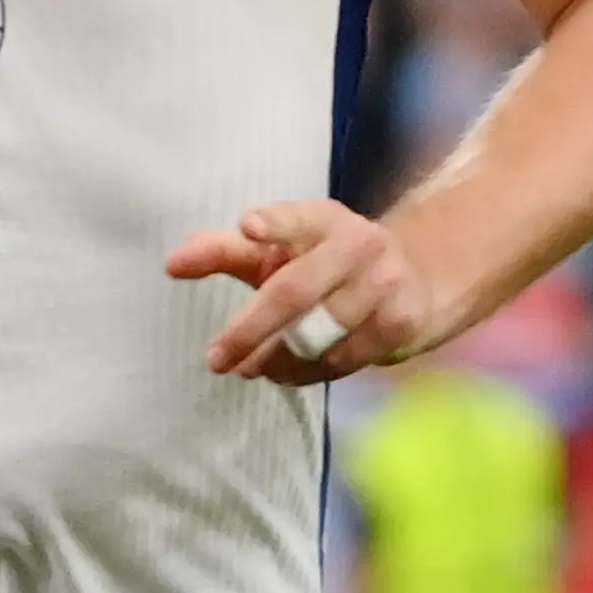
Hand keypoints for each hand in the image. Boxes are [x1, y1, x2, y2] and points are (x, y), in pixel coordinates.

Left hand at [166, 200, 435, 384]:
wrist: (420, 277)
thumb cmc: (326, 262)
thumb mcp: (280, 250)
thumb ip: (225, 252)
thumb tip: (172, 265)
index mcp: (322, 220)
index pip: (297, 218)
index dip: (274, 223)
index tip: (247, 227)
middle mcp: (356, 244)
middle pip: (294, 291)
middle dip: (250, 329)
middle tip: (216, 359)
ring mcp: (384, 283)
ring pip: (318, 333)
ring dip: (277, 359)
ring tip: (249, 369)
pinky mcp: (401, 322)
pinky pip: (345, 358)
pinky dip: (310, 372)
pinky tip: (287, 374)